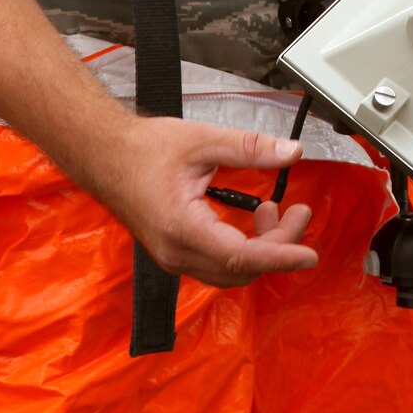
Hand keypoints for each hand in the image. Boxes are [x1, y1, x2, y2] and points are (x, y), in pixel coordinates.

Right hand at [98, 116, 318, 286]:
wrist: (104, 155)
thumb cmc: (144, 148)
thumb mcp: (204, 141)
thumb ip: (251, 148)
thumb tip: (292, 152)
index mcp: (183, 229)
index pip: (242, 256)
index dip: (281, 257)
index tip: (309, 255)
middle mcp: (177, 253)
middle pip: (241, 268)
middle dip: (278, 245)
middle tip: (298, 210)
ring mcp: (173, 257)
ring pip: (230, 271)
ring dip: (260, 247)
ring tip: (275, 209)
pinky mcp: (173, 253)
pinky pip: (217, 264)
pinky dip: (242, 248)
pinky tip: (252, 218)